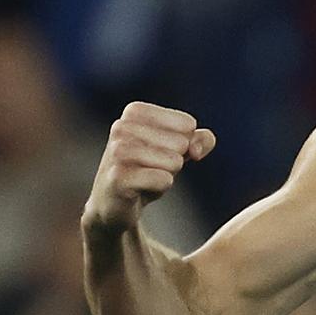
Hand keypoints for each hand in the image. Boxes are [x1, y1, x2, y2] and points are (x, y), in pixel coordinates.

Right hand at [84, 102, 215, 232]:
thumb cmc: (147, 169)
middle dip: (174, 161)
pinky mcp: (118, 178)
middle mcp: (122, 127)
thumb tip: (196, 149)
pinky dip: (160, 187)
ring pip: (174, 161)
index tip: (160, 151)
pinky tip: (141, 189)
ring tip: (145, 178)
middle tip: (151, 168)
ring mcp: (117, 152)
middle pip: (182, 143)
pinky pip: (164, 180)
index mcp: (135, 112)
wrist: (114, 202)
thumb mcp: (179, 149)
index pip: (188, 125)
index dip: (183, 144)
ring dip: (167, 174)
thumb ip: (201, 140)